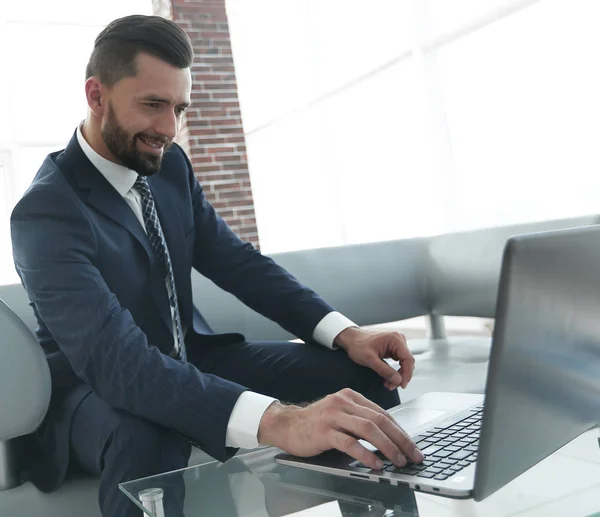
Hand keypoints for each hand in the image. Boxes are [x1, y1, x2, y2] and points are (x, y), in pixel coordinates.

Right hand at [258, 388, 423, 469]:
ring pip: (368, 429)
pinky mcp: (324, 431)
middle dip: (400, 439)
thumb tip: (389, 439)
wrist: (287, 425)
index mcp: (350, 397)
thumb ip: (360, 420)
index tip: (412, 446)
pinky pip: (350, 443)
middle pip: (379, 420)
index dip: (400, 431)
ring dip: (388, 447)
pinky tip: (376, 464)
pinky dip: (366, 454)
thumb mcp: (340, 415)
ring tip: (399, 461)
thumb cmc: (316, 423)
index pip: (382, 413)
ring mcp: (333, 415)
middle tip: (413, 455)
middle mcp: (343, 402)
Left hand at [334, 327, 414, 389]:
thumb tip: (398, 380)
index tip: (401, 385)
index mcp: (394, 339)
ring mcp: (396, 343)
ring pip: (404, 363)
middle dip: (401, 376)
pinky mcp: (393, 347)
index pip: (408, 359)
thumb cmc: (357, 345)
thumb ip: (384, 370)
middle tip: (391, 386)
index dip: (407, 374)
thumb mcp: (369, 359)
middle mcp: (398, 339)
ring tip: (387, 384)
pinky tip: (387, 378)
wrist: (350, 338)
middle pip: (407, 362)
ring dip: (397, 375)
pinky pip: (398, 361)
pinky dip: (394, 371)